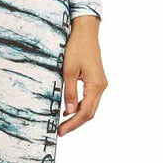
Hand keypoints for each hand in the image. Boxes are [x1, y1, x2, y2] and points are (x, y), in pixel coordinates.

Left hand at [58, 16, 107, 135]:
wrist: (85, 31)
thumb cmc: (77, 47)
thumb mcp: (69, 71)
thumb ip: (70, 92)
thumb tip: (69, 111)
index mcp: (96, 85)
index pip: (85, 112)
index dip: (73, 124)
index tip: (61, 131)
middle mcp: (101, 86)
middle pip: (90, 113)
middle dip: (75, 124)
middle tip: (60, 131)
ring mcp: (100, 84)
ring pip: (90, 107)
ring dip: (78, 117)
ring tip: (63, 124)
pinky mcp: (96, 81)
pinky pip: (90, 99)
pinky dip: (80, 107)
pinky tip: (68, 111)